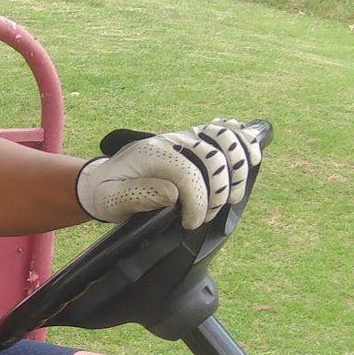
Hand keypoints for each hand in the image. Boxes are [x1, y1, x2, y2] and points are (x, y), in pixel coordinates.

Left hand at [75, 118, 261, 230]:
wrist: (102, 180)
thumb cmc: (108, 193)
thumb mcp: (112, 200)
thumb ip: (139, 195)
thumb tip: (173, 194)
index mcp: (151, 154)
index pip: (187, 173)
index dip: (198, 202)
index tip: (191, 223)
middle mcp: (171, 140)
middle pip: (213, 156)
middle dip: (219, 192)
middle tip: (207, 216)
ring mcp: (184, 137)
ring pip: (225, 138)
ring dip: (239, 167)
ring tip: (234, 195)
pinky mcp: (193, 140)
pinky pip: (225, 131)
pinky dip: (243, 141)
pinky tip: (251, 156)